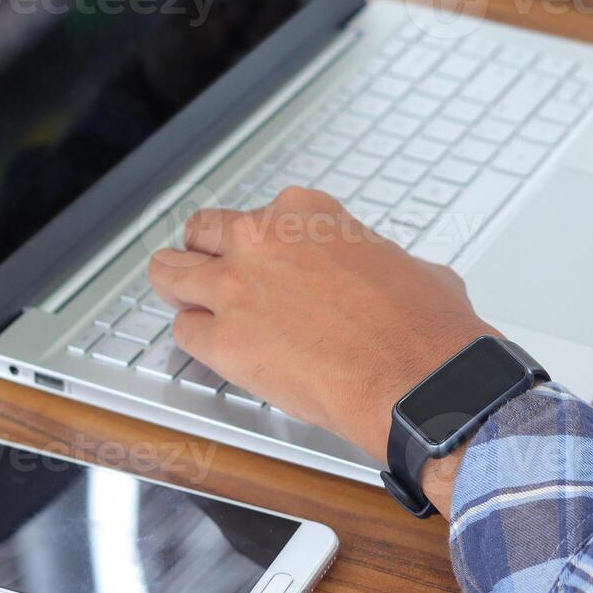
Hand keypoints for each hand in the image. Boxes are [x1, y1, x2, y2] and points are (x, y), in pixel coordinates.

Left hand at [147, 188, 492, 512]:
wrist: (419, 378)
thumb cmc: (422, 327)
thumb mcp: (405, 264)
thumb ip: (371, 258)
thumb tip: (380, 272)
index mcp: (308, 214)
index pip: (262, 215)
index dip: (263, 242)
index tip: (267, 258)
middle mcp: (263, 240)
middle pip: (203, 231)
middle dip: (204, 250)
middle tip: (209, 266)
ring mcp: (236, 288)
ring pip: (170, 272)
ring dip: (175, 285)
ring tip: (178, 295)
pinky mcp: (224, 342)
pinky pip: (182, 332)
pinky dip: (194, 339)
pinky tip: (207, 346)